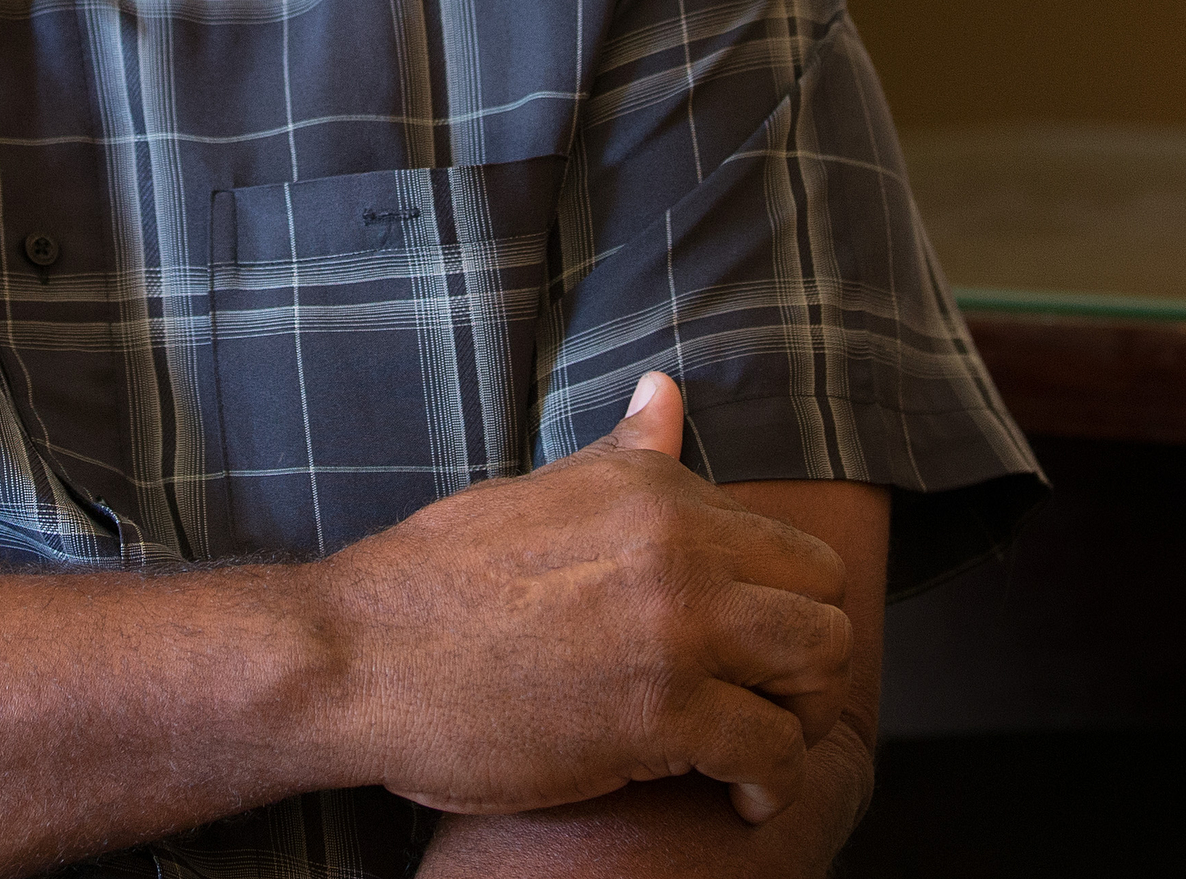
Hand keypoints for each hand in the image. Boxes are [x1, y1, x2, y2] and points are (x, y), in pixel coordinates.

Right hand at [310, 372, 851, 824]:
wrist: (359, 654)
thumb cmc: (435, 582)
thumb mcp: (536, 496)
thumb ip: (622, 457)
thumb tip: (664, 391)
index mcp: (651, 490)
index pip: (789, 545)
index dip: (783, 605)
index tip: (750, 648)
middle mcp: (678, 546)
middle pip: (827, 603)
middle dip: (811, 662)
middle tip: (769, 702)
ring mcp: (676, 629)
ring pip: (821, 669)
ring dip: (802, 718)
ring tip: (757, 746)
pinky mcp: (664, 714)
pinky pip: (774, 751)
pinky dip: (770, 783)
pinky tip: (737, 794)